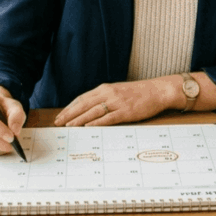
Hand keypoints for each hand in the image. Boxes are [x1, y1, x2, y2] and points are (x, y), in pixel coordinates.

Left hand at [54, 79, 176, 126]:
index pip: (82, 98)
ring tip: (69, 126)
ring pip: (93, 111)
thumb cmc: (138, 93)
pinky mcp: (126, 111)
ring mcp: (117, 102)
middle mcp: (108, 94)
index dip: (69, 107)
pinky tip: (88, 127)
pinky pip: (109, 118)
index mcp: (105, 89)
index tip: (60, 116)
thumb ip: (104, 98)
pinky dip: (97, 122)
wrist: (157, 91)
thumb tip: (88, 109)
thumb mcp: (117, 91)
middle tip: (58, 123)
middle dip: (69, 114)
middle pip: (84, 104)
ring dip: (79, 119)